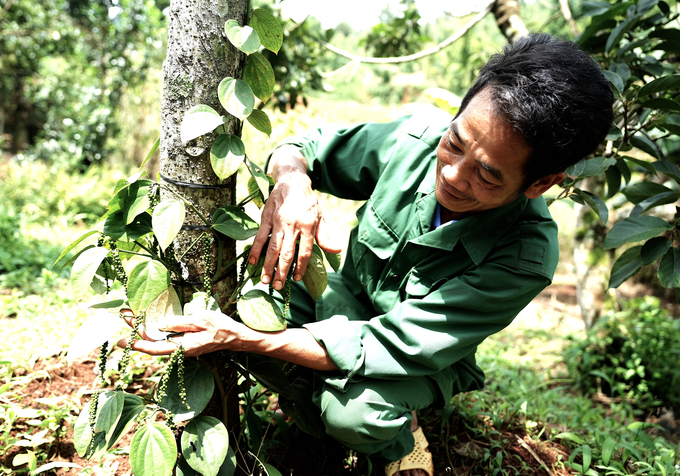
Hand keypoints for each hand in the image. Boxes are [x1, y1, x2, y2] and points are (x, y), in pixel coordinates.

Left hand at [118, 310, 244, 356]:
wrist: (234, 337)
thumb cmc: (220, 328)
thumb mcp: (201, 320)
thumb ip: (180, 322)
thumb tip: (161, 324)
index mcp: (183, 347)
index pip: (155, 348)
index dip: (138, 345)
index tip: (123, 341)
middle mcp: (180, 350)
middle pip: (153, 343)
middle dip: (137, 332)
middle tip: (125, 318)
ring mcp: (182, 347)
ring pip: (158, 340)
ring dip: (145, 330)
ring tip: (133, 318)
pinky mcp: (185, 343)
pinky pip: (166, 338)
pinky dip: (155, 330)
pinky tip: (150, 322)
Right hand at [248, 146, 341, 290]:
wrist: (292, 181)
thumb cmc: (307, 202)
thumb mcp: (320, 217)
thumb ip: (325, 236)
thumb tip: (336, 250)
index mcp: (308, 226)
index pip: (304, 252)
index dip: (300, 267)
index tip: (296, 279)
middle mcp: (293, 225)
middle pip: (287, 253)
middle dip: (282, 272)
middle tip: (278, 286)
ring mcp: (278, 222)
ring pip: (272, 248)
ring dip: (268, 265)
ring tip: (265, 280)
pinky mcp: (266, 218)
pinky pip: (260, 236)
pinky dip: (255, 250)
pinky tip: (252, 262)